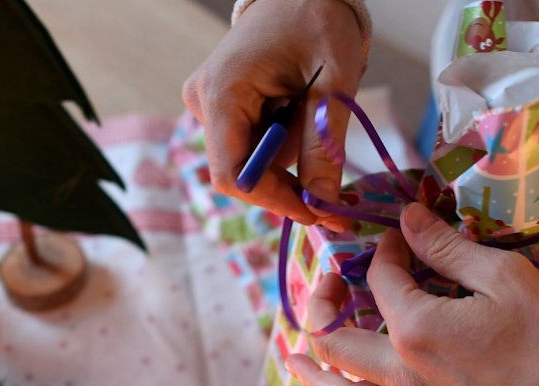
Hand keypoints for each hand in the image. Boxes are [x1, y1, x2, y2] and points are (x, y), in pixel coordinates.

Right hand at [181, 0, 363, 228]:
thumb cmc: (318, 20)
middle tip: (333, 191)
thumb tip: (323, 203)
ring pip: (251, 161)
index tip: (316, 212)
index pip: (234, 174)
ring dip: (290, 160)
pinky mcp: (223, 107)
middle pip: (242, 172)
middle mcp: (205, 102)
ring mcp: (211, 105)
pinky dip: (284, 146)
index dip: (273, 200)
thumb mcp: (332, 83)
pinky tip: (300, 117)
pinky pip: (252, 145)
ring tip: (316, 119)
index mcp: (223, 92)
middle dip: (287, 185)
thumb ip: (324, 144)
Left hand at [285, 202, 538, 385]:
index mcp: (415, 329)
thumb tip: (409, 218)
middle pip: (336, 343)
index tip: (403, 235)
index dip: (386, 250)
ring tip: (292, 362)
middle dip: (323, 308)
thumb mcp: (504, 276)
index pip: (379, 280)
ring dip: (313, 376)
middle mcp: (402, 374)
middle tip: (328, 286)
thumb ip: (448, 248)